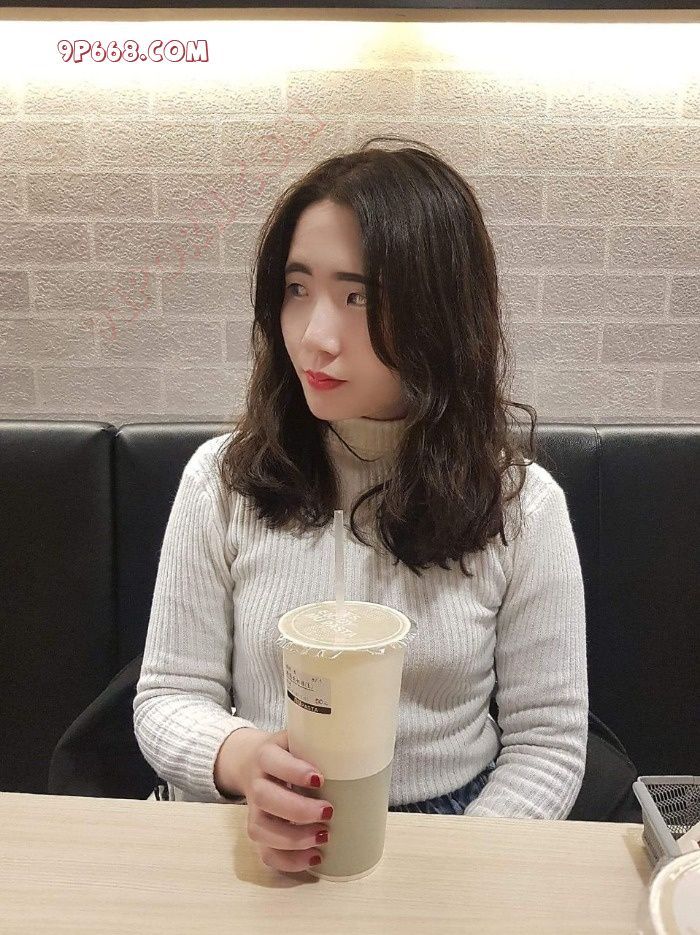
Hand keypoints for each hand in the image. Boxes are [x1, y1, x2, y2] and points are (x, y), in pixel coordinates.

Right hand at [240, 729, 332, 873]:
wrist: (252, 763)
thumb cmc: (288, 753)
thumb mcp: (298, 739)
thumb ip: (319, 744)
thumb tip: (360, 753)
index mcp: (266, 755)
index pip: (272, 761)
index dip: (294, 771)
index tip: (320, 779)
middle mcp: (255, 782)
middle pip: (265, 797)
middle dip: (298, 809)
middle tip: (328, 812)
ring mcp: (253, 810)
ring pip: (260, 829)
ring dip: (293, 839)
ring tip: (324, 838)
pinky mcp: (257, 831)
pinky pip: (265, 853)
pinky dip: (289, 861)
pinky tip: (314, 857)